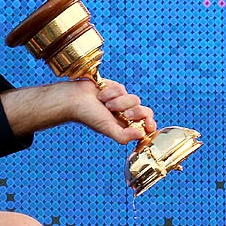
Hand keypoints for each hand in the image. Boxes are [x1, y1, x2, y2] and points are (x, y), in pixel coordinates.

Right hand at [1, 80, 155, 143]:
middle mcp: (126, 115)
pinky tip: (102, 94)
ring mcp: (123, 101)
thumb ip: (124, 136)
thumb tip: (141, 134)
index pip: (146, 125)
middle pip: (145, 111)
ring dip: (119, 102)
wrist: (76, 99)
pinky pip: (123, 89)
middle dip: (135, 112)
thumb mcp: (107, 129)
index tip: (148, 124)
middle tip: (124, 115)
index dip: (150, 124)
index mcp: (126, 128)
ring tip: (106, 105)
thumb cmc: (89, 116)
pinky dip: (112, 92)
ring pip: (134, 99)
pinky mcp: (117, 89)